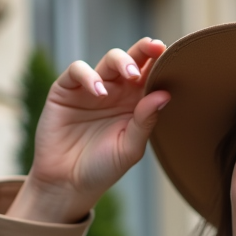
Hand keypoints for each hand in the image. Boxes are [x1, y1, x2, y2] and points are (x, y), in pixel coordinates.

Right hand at [8, 38, 169, 222]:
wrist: (67, 184)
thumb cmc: (102, 169)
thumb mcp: (129, 148)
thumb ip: (145, 122)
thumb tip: (164, 95)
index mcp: (134, 104)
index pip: (149, 76)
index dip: (160, 62)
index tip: (171, 54)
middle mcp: (115, 92)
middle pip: (131, 60)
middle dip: (144, 51)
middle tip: (154, 50)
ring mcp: (90, 89)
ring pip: (108, 60)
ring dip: (120, 61)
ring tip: (129, 76)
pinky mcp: (65, 91)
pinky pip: (77, 71)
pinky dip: (88, 75)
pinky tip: (98, 92)